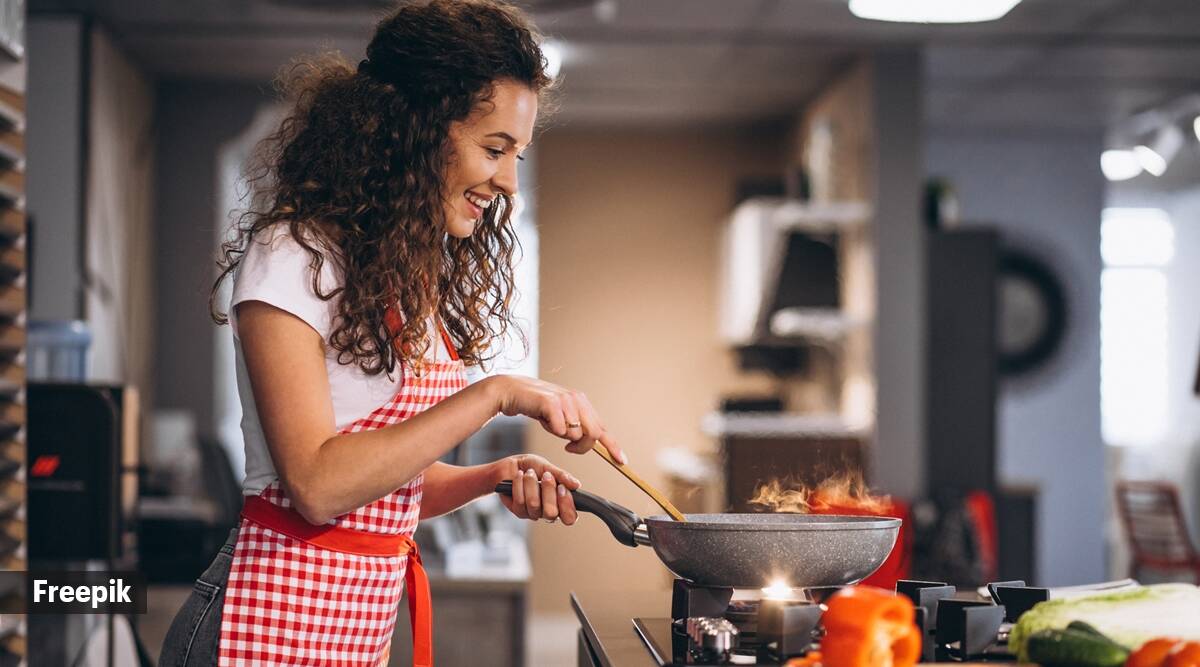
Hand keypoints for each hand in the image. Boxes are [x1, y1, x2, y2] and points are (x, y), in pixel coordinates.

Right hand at [489, 375, 626, 463]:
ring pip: (575, 434)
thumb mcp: (561, 417)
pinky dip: (552, 430)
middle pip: (593, 434)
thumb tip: (590, 444)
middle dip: (582, 446)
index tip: (622, 461)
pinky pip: (560, 429)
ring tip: (549, 424)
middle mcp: (577, 399)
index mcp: (582, 403)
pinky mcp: (552, 402)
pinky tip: (543, 420)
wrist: (513, 392)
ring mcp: (565, 400)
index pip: (602, 428)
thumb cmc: (537, 407)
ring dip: (561, 436)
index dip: (613, 446)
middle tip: (568, 448)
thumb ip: (576, 427)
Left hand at [495, 454, 580, 523]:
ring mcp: (532, 513)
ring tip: (529, 473)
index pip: (570, 517)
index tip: (562, 488)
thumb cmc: (531, 467)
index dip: (567, 505)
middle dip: (548, 491)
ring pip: (534, 505)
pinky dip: (519, 484)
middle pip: (551, 513)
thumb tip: (576, 485)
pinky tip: (519, 476)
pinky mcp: (518, 511)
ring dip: (532, 484)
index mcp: (560, 502)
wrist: (510, 465)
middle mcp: (547, 511)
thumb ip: (562, 476)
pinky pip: (520, 501)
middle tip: (546, 476)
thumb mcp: (548, 467)